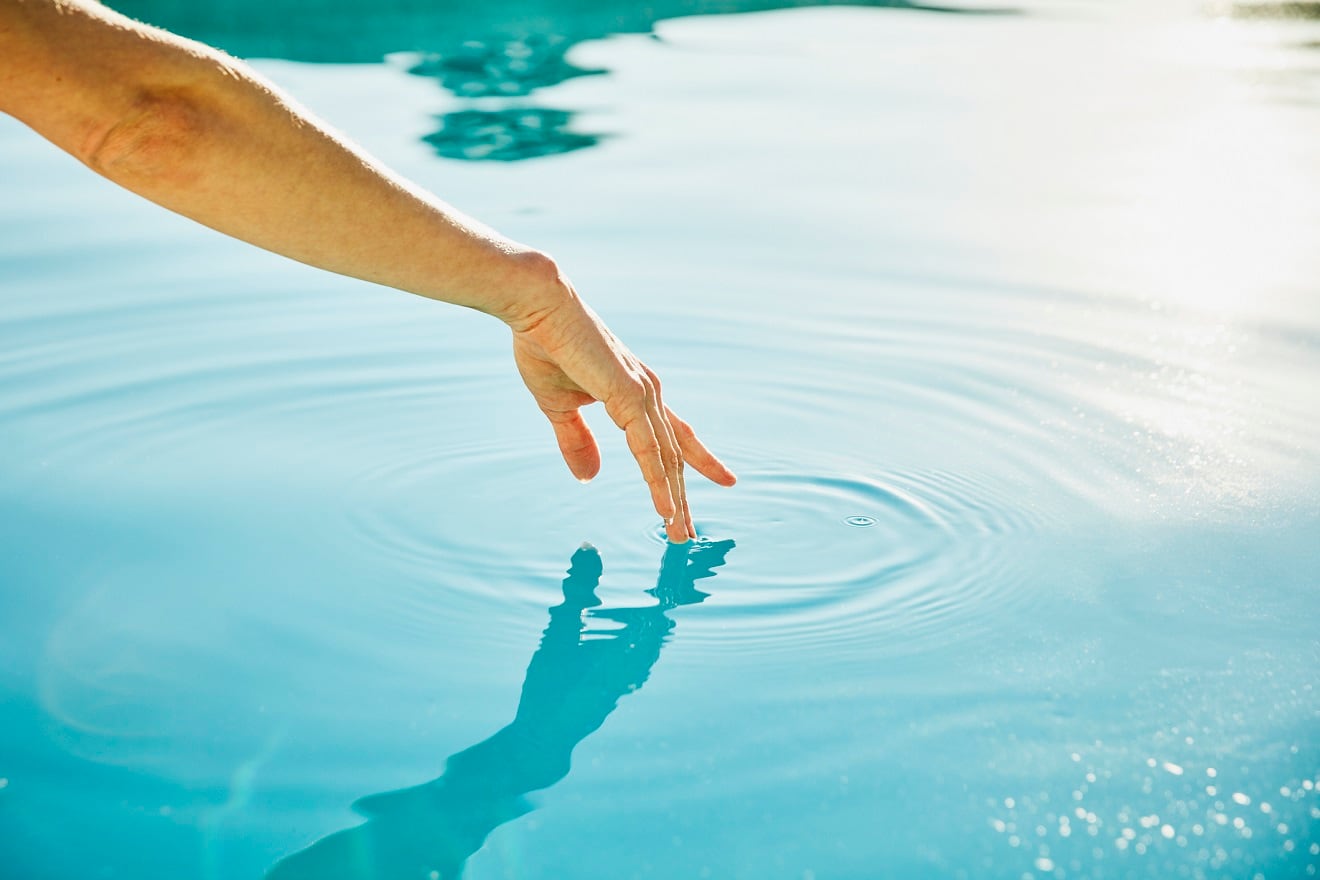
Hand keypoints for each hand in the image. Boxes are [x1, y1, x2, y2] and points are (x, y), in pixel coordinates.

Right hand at [507, 267, 735, 542]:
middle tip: (691, 532)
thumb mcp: (559, 407)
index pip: (674, 436)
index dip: (698, 460)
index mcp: (635, 392)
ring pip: (666, 459)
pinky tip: (665, 508)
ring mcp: (642, 395)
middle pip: (675, 455)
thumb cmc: (545, 347)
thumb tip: (589, 479)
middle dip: (684, 495)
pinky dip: (658, 483)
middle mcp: (648, 393)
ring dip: (674, 499)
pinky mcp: (629, 398)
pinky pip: (649, 451)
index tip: (724, 481)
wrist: (537, 308)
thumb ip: (576, 442)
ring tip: (679, 533)